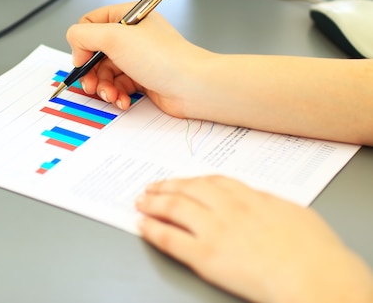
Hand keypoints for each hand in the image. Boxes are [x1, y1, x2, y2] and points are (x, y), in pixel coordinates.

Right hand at [66, 3, 213, 113]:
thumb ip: (84, 35)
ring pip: (105, 73)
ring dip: (104, 87)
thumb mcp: (114, 37)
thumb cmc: (163, 58)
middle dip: (91, 72)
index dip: (82, 43)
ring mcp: (137, 58)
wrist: (193, 86)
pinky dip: (117, 95)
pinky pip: (119, 86)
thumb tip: (74, 44)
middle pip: (95, 52)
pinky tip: (123, 101)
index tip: (83, 60)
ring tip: (110, 95)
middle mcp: (132, 36)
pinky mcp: (143, 78)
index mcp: (127, 17)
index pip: (91, 23)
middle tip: (91, 85)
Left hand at [135, 175, 372, 302]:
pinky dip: (152, 229)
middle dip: (167, 186)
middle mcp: (228, 208)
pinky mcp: (205, 255)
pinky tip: (142, 225)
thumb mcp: (296, 215)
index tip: (182, 181)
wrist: (314, 275)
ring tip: (141, 201)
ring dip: (153, 203)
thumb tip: (262, 204)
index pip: (213, 182)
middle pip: (189, 189)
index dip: (192, 181)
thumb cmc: (316, 252)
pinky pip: (170, 238)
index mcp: (251, 197)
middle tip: (152, 187)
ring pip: (174, 207)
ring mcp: (214, 229)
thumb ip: (271, 206)